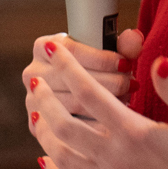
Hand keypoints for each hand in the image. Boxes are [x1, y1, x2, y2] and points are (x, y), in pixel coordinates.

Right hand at [21, 28, 143, 116]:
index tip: (125, 65)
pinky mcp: (37, 126)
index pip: (73, 51)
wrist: (79, 91)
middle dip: (107, 82)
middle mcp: (32, 72)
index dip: (103, 58)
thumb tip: (135, 38)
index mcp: (45, 46)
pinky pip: (66, 130)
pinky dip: (92, 126)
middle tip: (131, 84)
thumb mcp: (109, 52)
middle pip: (71, 79)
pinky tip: (113, 123)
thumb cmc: (98, 66)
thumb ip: (124, 45)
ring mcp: (32, 100)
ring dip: (101, 105)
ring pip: (71, 105)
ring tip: (126, 99)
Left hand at [26, 43, 167, 168]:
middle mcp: (115, 159)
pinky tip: (48, 162)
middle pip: (64, 123)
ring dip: (44, 130)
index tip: (55, 49)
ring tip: (36, 111)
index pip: (89, 93)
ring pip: (61, 154)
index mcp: (135, 133)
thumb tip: (159, 62)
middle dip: (45, 96)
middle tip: (35, 78)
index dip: (68, 67)